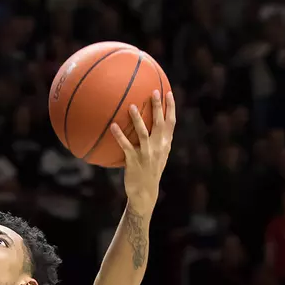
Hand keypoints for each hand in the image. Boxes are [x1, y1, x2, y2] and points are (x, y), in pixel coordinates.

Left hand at [110, 90, 176, 208]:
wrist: (145, 192)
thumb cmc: (150, 171)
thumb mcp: (159, 155)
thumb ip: (158, 140)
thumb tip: (153, 124)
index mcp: (165, 144)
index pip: (171, 123)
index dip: (171, 107)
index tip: (169, 92)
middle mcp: (158, 147)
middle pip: (159, 123)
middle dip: (158, 107)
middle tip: (154, 91)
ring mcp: (146, 154)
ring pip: (143, 133)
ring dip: (137, 119)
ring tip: (131, 106)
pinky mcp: (134, 161)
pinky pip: (126, 146)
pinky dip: (119, 136)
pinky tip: (113, 126)